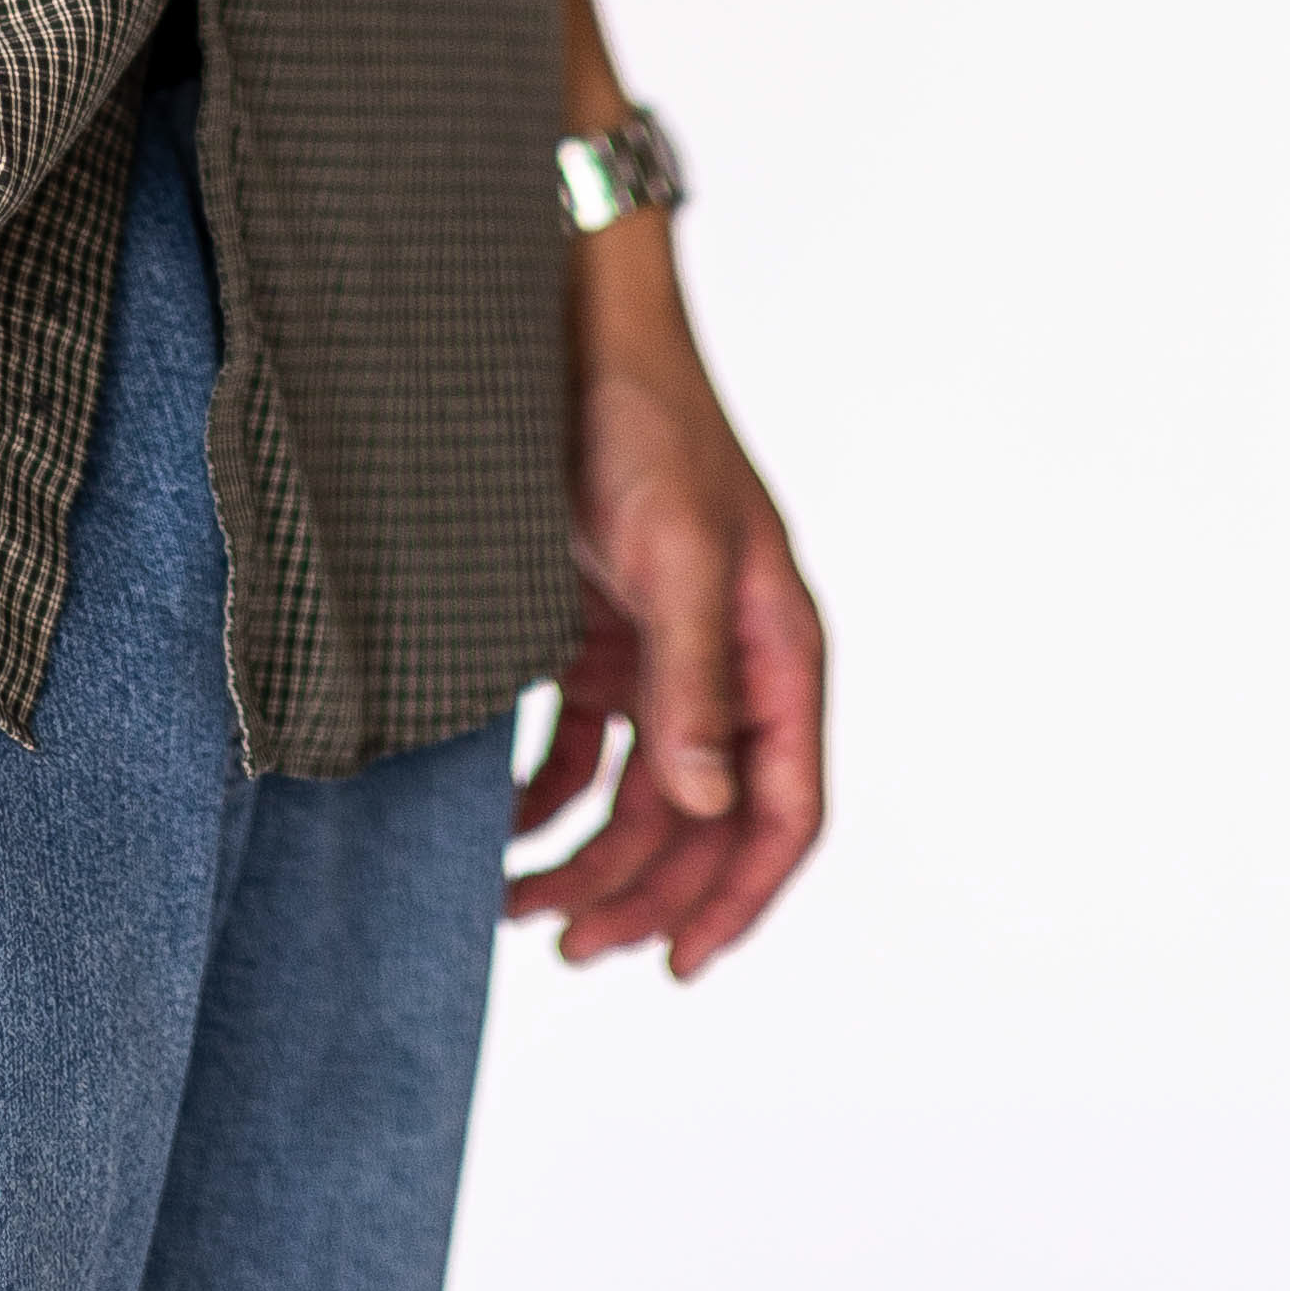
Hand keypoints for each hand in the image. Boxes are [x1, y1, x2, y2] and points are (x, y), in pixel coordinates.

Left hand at [505, 253, 825, 979]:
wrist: (570, 326)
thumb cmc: (641, 419)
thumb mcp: (671, 549)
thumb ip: (692, 681)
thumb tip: (703, 806)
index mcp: (777, 649)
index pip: (783, 809)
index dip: (738, 896)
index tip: (677, 965)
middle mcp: (729, 662)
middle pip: (703, 818)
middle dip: (644, 893)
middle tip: (567, 947)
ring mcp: (663, 649)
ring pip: (642, 793)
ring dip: (591, 857)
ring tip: (520, 905)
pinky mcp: (599, 630)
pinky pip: (585, 742)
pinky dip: (550, 793)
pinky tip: (506, 826)